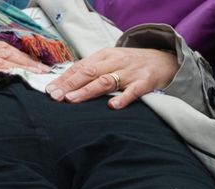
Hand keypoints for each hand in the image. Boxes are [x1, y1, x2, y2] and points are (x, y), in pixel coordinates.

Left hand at [44, 47, 178, 108]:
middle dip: (70, 84)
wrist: (165, 59)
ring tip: (72, 99)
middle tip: (55, 96)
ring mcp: (131, 71)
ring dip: (87, 91)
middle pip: (89, 72)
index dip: (64, 78)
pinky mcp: (145, 82)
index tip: (49, 89)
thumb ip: (91, 70)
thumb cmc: (131, 63)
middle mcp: (115, 61)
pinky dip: (123, 98)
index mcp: (104, 55)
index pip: (80, 66)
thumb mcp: (110, 60)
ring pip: (106, 81)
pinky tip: (112, 106)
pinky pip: (134, 91)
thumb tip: (65, 84)